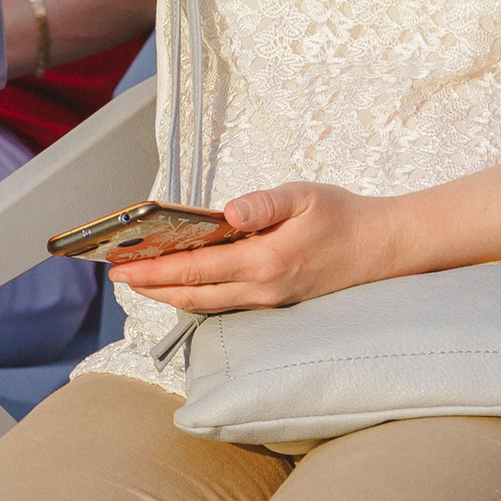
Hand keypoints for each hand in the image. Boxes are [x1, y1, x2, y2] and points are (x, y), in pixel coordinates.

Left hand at [110, 181, 400, 311]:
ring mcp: (269, 300)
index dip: (153, 270)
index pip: (195, 270)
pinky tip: (184, 283)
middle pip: (192, 295)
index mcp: (265, 261)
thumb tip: (229, 211)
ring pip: (206, 304)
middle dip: (151, 287)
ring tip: (142, 281)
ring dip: (170, 294)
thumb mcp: (304, 196)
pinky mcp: (274, 302)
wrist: (382, 248)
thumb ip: (264, 203)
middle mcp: (263, 289)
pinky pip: (225, 304)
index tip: (121, 267)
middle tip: (118, 277)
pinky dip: (197, 295)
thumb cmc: (343, 216)